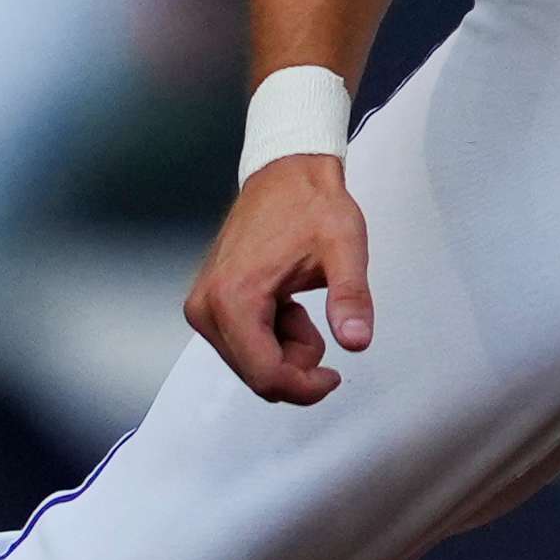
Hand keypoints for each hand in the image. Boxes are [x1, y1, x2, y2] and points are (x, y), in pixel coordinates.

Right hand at [183, 156, 374, 404]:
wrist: (285, 172)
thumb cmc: (309, 203)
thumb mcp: (344, 248)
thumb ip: (351, 297)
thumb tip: (356, 339)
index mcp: (233, 298)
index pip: (266, 376)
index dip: (306, 387)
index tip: (334, 375)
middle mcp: (207, 308)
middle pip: (257, 375)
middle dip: (296, 361)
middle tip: (316, 319)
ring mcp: (204, 307)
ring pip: (252, 364)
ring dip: (285, 347)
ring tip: (298, 302)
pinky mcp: (208, 305)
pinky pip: (244, 346)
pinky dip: (273, 335)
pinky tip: (283, 301)